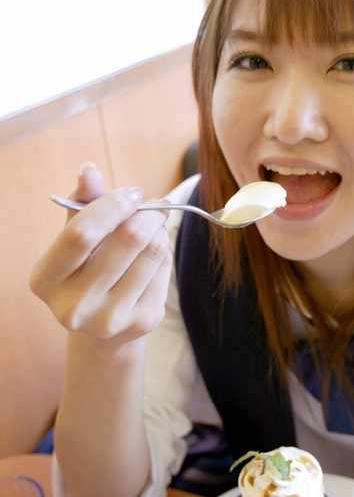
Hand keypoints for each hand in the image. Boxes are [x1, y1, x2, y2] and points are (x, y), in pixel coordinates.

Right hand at [30, 163, 172, 350]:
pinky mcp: (142, 323)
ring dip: (160, 230)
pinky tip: (153, 256)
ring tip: (154, 227)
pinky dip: (164, 253)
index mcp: (45, 279)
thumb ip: (83, 202)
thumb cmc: (86, 268)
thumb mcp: (77, 236)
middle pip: (128, 240)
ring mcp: (109, 319)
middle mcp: (73, 306)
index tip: (133, 193)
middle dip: (148, 213)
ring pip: (153, 252)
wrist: (102, 327)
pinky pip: (164, 270)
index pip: (81, 233)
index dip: (113, 205)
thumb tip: (89, 170)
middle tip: (156, 204)